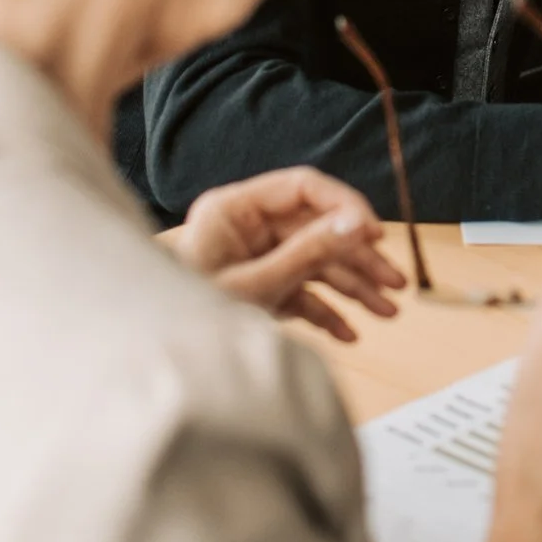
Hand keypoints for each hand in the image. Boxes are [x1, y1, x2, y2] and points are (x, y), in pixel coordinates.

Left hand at [157, 167, 405, 341]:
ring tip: (386, 313)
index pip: (304, 189)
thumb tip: (357, 224)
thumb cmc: (185, 315)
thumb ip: (308, 253)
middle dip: (358, 259)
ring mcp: (252, 260)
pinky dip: (325, 311)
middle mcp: (246, 229)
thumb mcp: (256, 285)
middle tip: (394, 283)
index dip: (345, 206)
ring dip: (352, 289)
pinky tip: (350, 332)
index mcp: (235, 210)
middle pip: (317, 230)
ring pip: (315, 263)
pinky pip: (299, 292)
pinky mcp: (256, 289)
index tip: (375, 233)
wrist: (147, 353)